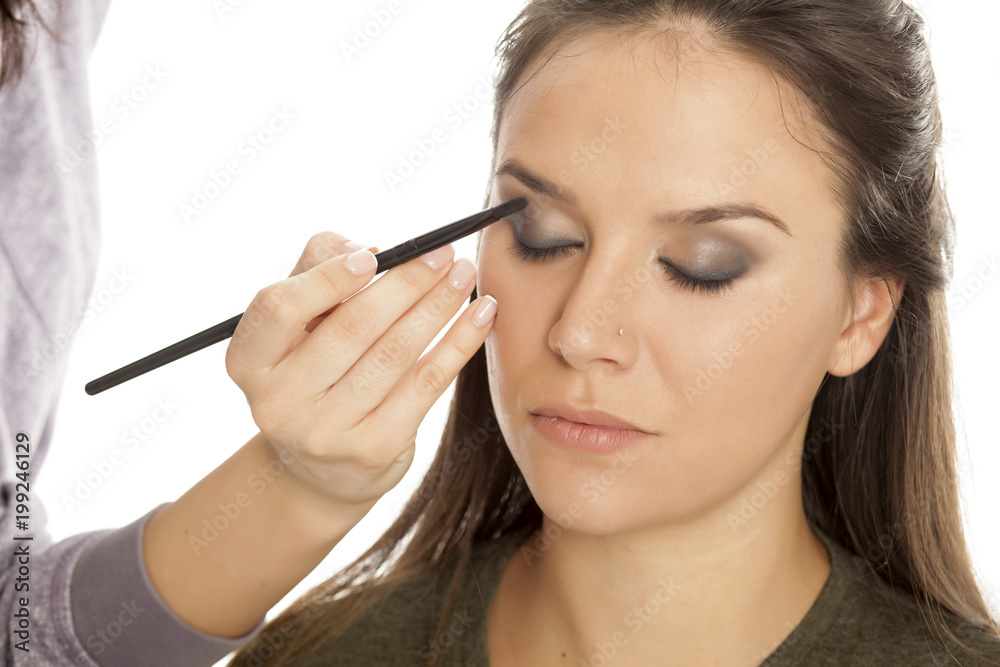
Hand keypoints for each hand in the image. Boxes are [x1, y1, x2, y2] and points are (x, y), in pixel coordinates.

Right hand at [224, 232, 495, 508]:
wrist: (323, 468)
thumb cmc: (315, 372)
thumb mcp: (299, 325)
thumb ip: (319, 270)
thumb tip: (371, 249)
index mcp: (249, 362)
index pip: (278, 309)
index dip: (327, 277)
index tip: (374, 254)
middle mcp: (278, 401)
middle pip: (351, 327)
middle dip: (407, 283)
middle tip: (444, 254)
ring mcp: (325, 432)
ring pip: (395, 353)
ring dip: (439, 306)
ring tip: (465, 275)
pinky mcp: (373, 449)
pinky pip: (426, 384)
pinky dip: (459, 343)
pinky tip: (481, 315)